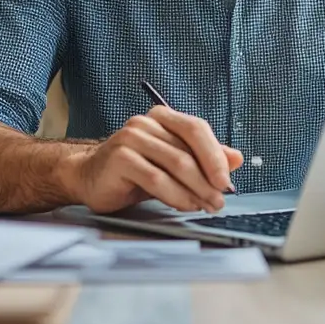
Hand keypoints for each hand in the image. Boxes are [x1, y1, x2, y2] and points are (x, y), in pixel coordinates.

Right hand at [63, 105, 244, 213]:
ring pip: (176, 165)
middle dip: (209, 179)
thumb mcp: (172, 162)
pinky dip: (176, 195)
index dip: (215, 154)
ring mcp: (131, 139)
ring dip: (196, 190)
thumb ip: (203, 158)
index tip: (226, 179)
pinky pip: (156, 179)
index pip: (196, 128)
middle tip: (220, 199)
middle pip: (188, 150)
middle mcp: (145, 123)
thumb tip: (236, 159)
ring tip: (206, 205)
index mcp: (162, 117)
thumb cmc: (133, 170)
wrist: (88, 177)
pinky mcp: (120, 159)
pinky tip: (185, 206)